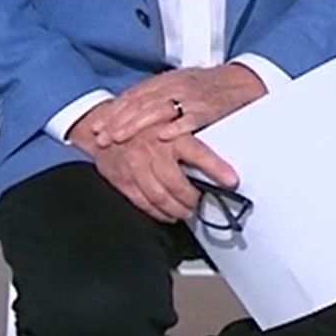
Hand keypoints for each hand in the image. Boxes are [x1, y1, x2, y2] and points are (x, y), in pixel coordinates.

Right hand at [71, 126, 239, 223]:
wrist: (103, 126)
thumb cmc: (142, 125)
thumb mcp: (167, 121)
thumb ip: (188, 137)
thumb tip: (220, 150)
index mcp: (169, 134)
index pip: (198, 153)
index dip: (216, 168)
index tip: (232, 180)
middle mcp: (153, 151)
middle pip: (177, 184)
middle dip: (191, 199)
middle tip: (199, 203)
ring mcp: (136, 167)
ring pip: (160, 197)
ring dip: (176, 209)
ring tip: (186, 212)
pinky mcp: (123, 180)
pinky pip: (143, 203)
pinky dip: (157, 212)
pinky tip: (167, 214)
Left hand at [83, 64, 266, 147]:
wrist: (241, 82)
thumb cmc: (208, 88)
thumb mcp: (179, 86)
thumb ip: (156, 97)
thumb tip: (129, 112)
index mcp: (165, 81)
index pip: (133, 96)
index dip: (113, 112)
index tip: (96, 128)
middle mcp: (174, 87)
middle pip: (139, 104)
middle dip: (118, 122)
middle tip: (102, 138)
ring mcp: (190, 98)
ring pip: (157, 110)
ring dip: (136, 125)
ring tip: (120, 139)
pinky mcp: (208, 109)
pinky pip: (189, 119)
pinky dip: (174, 129)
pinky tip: (161, 138)